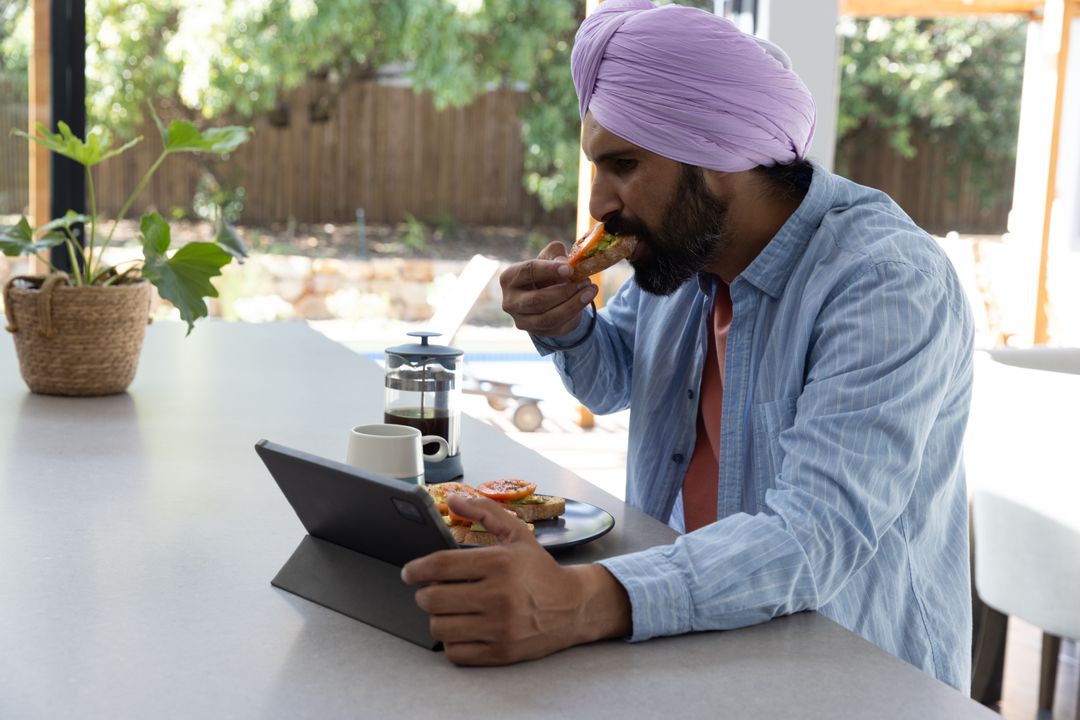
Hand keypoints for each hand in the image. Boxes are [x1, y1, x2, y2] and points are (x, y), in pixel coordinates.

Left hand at [401, 494, 630, 665]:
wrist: (574, 607)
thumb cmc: (540, 570)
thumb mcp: (517, 534)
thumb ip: (484, 511)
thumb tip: (452, 499)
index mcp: (499, 563)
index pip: (440, 566)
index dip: (416, 569)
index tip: (410, 573)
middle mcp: (498, 596)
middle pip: (433, 599)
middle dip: (425, 594)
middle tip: (431, 591)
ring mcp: (499, 628)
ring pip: (440, 627)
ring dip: (437, 618)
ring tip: (448, 610)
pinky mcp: (501, 652)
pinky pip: (456, 652)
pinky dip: (452, 641)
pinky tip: (462, 628)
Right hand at [500, 241, 597, 338]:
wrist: (549, 296)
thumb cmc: (546, 272)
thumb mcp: (550, 258)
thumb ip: (556, 254)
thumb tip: (565, 263)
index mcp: (509, 278)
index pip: (527, 272)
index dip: (549, 270)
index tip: (570, 269)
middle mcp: (510, 301)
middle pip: (537, 300)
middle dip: (564, 291)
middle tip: (584, 281)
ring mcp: (522, 320)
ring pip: (548, 317)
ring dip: (573, 304)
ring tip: (590, 290)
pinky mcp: (537, 332)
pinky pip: (557, 325)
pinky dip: (574, 312)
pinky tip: (586, 299)